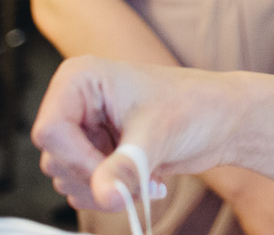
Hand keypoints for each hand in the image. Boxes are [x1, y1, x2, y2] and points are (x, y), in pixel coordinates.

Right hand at [33, 56, 242, 212]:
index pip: (50, 131)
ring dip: (109, 188)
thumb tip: (104, 194)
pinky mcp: (95, 154)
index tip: (111, 173)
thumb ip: (126, 167)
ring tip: (148, 173)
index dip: (78, 160)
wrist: (223, 120)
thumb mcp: (158, 135)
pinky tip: (146, 180)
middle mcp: (75, 103)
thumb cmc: (198, 105)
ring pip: (67, 180)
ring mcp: (84, 130)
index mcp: (81, 79)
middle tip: (140, 174)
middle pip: (56, 160)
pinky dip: (113, 193)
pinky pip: (84, 188)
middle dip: (99, 178)